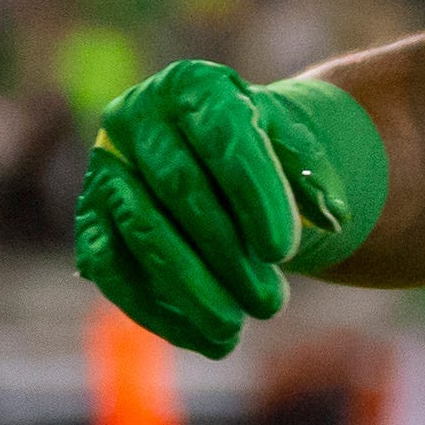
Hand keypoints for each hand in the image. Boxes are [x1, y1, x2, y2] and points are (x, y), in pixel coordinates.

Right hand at [73, 59, 315, 358]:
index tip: (282, 250)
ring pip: (142, 231)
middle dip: (227, 252)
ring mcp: (106, 168)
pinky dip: (156, 310)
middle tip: (270, 302)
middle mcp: (135, 116)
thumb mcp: (296, 151)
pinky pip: (112, 269)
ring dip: (191, 288)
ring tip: (236, 328)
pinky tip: (204, 338)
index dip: (252, 193)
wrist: (219, 164)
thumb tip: (332, 215)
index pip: (222, 136)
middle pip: (179, 187)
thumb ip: (314, 175)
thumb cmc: (265, 156)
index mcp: (191, 86)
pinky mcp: (92, 221)